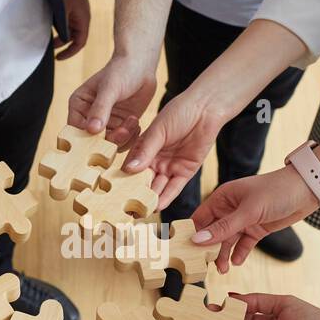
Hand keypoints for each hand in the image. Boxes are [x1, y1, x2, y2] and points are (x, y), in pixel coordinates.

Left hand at [54, 0, 91, 60]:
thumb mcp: (63, 12)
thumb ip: (63, 27)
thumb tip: (61, 40)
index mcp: (83, 21)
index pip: (80, 43)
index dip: (70, 52)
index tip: (58, 57)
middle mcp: (82, 19)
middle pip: (73, 37)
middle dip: (62, 44)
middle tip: (50, 48)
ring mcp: (76, 13)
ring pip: (68, 30)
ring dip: (59, 35)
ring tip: (48, 38)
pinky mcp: (71, 8)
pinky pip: (66, 22)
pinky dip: (59, 26)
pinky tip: (50, 26)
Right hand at [67, 53, 157, 142]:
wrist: (141, 66)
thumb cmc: (122, 70)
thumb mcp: (110, 88)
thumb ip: (100, 109)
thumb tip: (92, 129)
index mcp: (79, 105)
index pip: (74, 129)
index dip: (85, 138)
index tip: (101, 138)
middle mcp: (89, 117)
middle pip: (93, 141)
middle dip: (109, 139)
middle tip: (123, 130)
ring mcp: (105, 123)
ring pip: (109, 144)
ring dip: (122, 138)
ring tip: (132, 121)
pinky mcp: (120, 126)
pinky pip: (122, 142)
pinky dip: (130, 138)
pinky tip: (135, 123)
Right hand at [122, 88, 229, 209]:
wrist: (206, 108)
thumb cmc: (180, 112)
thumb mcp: (159, 130)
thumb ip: (145, 150)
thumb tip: (128, 169)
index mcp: (145, 147)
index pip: (132, 166)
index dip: (124, 178)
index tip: (113, 191)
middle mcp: (156, 159)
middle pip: (144, 180)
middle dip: (136, 193)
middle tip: (126, 207)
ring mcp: (170, 166)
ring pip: (158, 186)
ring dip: (151, 198)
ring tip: (141, 211)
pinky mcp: (186, 171)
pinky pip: (174, 187)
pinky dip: (167, 197)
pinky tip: (158, 206)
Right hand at [190, 165, 317, 271]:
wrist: (307, 190)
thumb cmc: (276, 190)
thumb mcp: (248, 211)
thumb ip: (224, 227)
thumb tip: (198, 240)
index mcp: (223, 198)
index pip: (200, 218)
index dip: (191, 234)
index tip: (183, 252)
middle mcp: (230, 209)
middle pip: (212, 232)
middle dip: (207, 249)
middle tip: (201, 266)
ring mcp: (243, 220)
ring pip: (227, 241)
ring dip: (223, 255)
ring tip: (222, 269)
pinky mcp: (257, 229)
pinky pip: (243, 244)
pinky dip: (240, 253)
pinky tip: (237, 262)